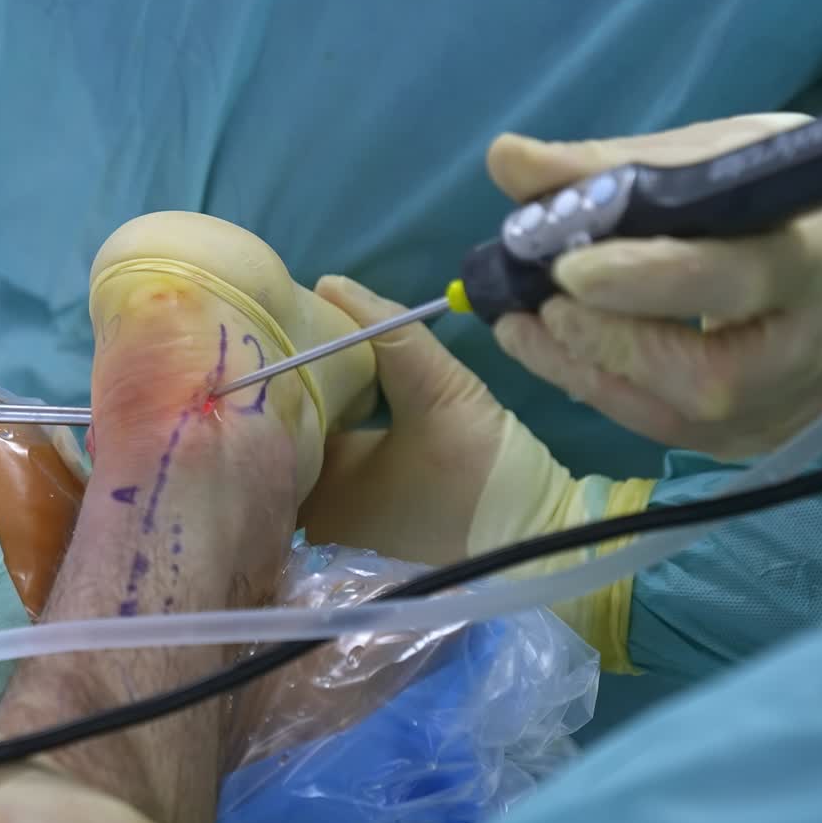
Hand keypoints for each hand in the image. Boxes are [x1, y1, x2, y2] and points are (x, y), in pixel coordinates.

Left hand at [299, 279, 655, 670]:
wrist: (544, 539)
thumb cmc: (482, 473)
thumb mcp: (437, 390)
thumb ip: (386, 332)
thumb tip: (331, 281)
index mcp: (313, 499)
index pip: (276, 424)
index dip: (284, 378)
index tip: (293, 334)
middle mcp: (314, 528)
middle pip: (289, 443)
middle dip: (300, 400)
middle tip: (309, 342)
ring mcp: (341, 539)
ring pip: (313, 462)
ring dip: (323, 424)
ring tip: (331, 369)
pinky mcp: (370, 541)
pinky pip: (336, 484)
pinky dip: (342, 451)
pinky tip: (359, 418)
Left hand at [487, 114, 821, 458]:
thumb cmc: (759, 192)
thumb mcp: (697, 155)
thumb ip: (602, 166)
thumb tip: (506, 160)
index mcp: (818, 253)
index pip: (736, 277)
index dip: (646, 279)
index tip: (567, 267)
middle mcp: (815, 343)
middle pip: (710, 374)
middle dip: (611, 342)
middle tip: (543, 304)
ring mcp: (788, 404)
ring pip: (677, 416)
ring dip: (586, 370)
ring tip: (525, 326)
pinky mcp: (755, 437)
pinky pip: (664, 431)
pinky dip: (599, 389)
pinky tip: (555, 350)